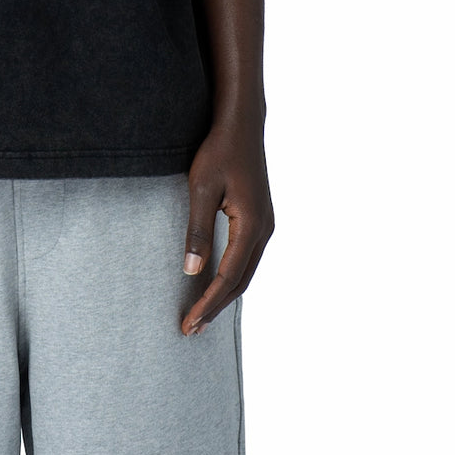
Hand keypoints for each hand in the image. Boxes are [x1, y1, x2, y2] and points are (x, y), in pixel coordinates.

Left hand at [180, 120, 273, 335]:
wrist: (241, 124)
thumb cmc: (218, 151)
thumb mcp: (201, 188)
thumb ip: (197, 230)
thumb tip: (192, 271)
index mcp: (252, 225)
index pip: (228, 277)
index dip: (208, 303)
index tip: (189, 324)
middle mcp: (264, 230)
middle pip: (241, 281)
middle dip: (215, 307)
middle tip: (190, 329)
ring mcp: (265, 224)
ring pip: (246, 271)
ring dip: (224, 294)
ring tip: (200, 315)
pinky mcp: (259, 218)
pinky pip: (247, 258)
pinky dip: (231, 277)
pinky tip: (216, 284)